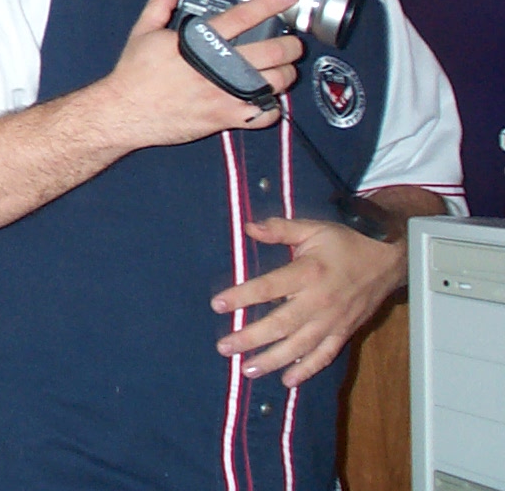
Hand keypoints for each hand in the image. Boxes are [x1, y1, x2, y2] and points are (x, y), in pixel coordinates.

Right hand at [98, 0, 299, 149]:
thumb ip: (160, 4)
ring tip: (284, 69)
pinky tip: (266, 99)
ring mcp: (225, 95)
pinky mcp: (225, 118)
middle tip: (292, 42)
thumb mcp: (142, 32)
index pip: (243, 17)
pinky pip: (263, 115)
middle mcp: (218, 68)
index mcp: (201, 42)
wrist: (125, 112)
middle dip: (291, 45)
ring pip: (275, 83)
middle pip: (272, 51)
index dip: (270, 3)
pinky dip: (271, 107)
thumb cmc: (134, 74)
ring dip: (286, 74)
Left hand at [211, 217, 406, 386]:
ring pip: (299, 345)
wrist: (389, 259)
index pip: (268, 287)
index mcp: (308, 273)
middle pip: (280, 324)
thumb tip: (249, 227)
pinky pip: (324, 355)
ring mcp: (332, 320)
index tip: (217, 305)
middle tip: (224, 348)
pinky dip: (306, 369)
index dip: (241, 296)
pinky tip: (287, 380)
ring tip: (247, 369)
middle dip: (250, 337)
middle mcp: (319, 301)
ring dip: (272, 359)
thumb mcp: (313, 229)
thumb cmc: (347, 243)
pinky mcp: (344, 332)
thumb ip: (280, 229)